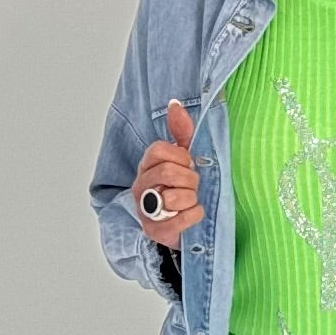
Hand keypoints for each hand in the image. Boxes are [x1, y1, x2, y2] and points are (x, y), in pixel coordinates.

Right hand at [132, 100, 204, 249]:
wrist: (182, 224)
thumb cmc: (182, 188)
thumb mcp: (184, 158)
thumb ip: (181, 131)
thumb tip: (175, 104)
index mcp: (147, 165)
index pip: (159, 150)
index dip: (180, 156)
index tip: (189, 163)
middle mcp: (141, 186)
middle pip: (168, 172)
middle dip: (189, 179)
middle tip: (193, 185)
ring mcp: (145, 209)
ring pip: (174, 196)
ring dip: (192, 198)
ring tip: (191, 201)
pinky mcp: (155, 230)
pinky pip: (180, 218)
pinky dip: (194, 215)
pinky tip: (193, 213)